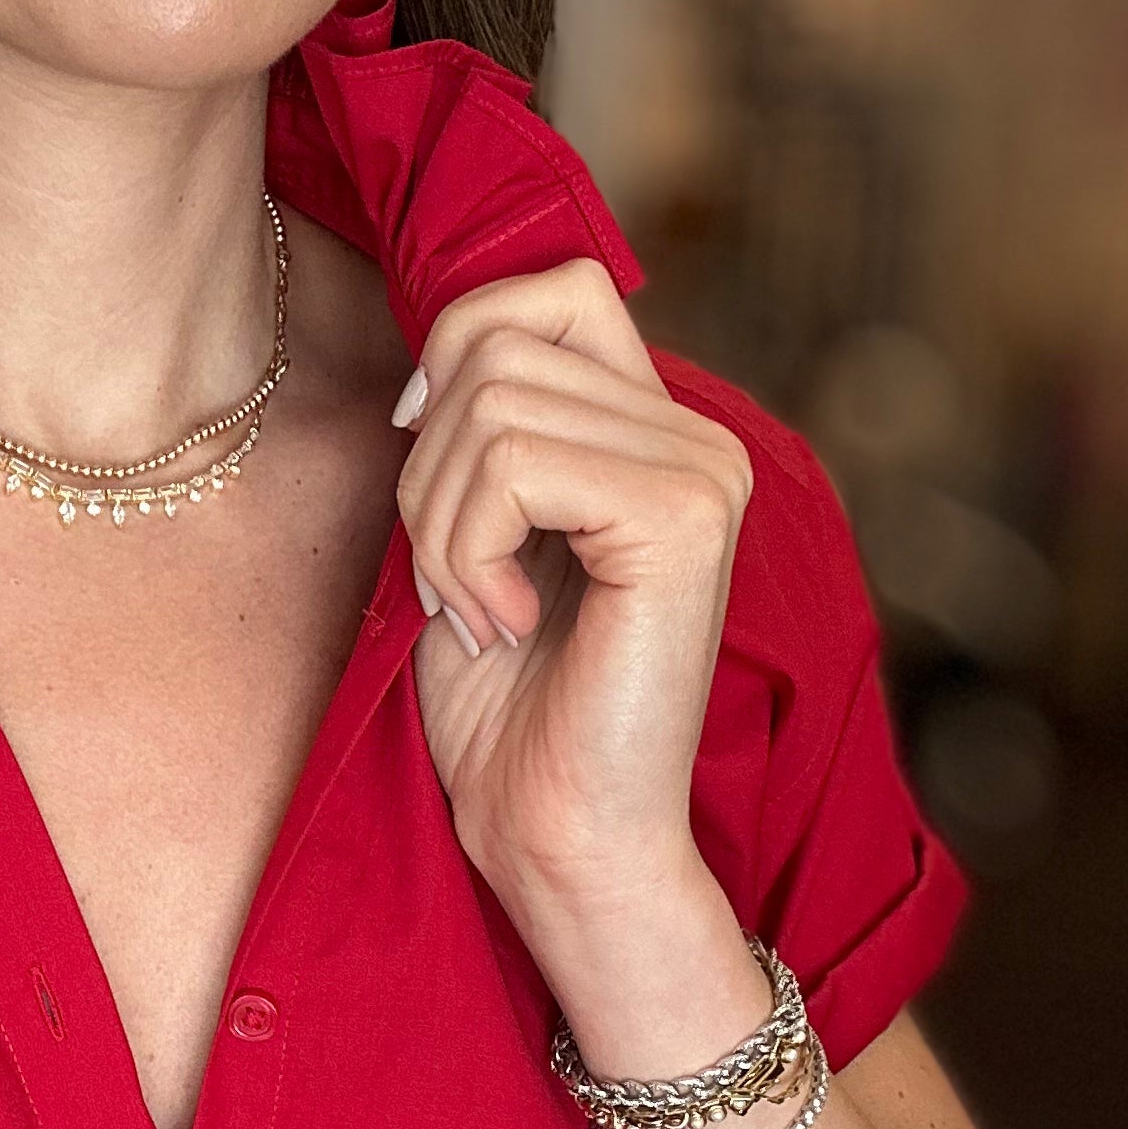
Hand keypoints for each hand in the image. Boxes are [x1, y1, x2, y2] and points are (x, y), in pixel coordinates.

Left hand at [392, 257, 753, 924]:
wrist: (559, 837)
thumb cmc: (509, 712)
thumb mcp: (474, 541)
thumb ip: (478, 437)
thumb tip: (430, 358)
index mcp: (658, 430)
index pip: (548, 291)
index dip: (457, 349)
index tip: (423, 457)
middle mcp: (700, 437)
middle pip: (499, 343)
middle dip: (426, 468)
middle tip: (447, 582)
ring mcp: (704, 473)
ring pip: (493, 403)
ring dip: (439, 523)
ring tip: (474, 613)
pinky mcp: (685, 520)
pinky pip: (518, 463)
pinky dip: (468, 550)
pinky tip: (505, 625)